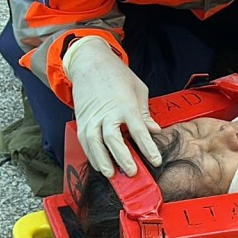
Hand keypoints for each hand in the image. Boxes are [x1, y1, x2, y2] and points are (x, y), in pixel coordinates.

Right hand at [64, 37, 161, 177]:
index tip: (156, 161)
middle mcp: (107, 113)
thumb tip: (154, 131)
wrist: (90, 62)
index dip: (147, 148)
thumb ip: (145, 113)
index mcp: (125, 105)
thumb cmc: (118, 75)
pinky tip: (98, 165)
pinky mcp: (81, 120)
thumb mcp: (139, 90)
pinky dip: (91, 155)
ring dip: (102, 160)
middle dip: (122, 158)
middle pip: (113, 139)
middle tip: (132, 172)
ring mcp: (92, 117)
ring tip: (110, 174)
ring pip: (94, 143)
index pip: (138, 130)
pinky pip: (85, 141)